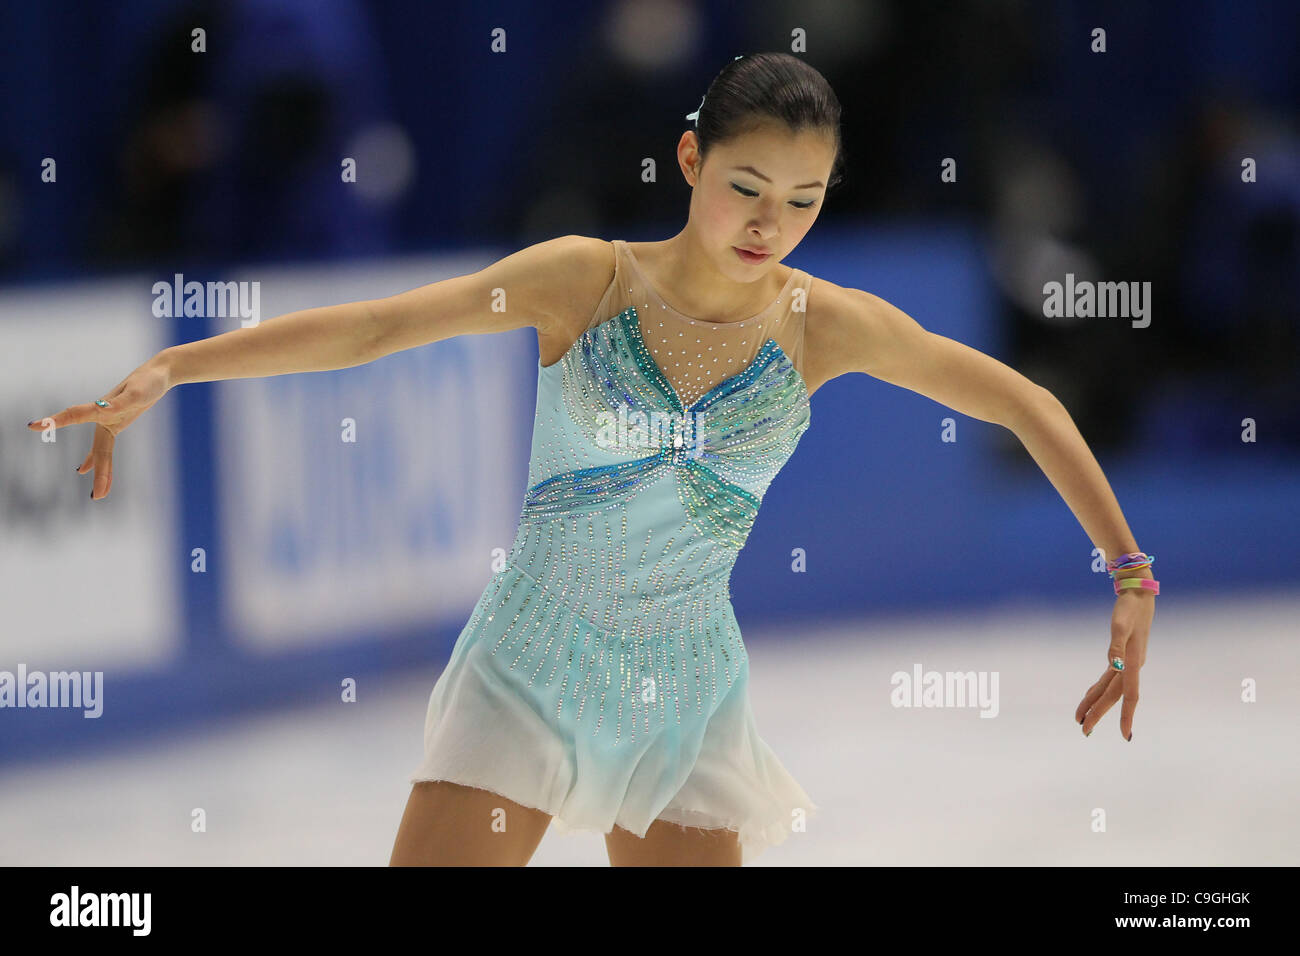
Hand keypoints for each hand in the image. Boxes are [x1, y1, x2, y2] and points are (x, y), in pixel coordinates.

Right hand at [25, 358, 170, 500]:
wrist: (159, 373)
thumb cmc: (148, 381)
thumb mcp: (137, 392)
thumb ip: (120, 402)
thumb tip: (104, 408)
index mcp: (103, 407)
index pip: (76, 415)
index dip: (56, 421)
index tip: (33, 426)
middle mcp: (102, 416)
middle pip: (99, 449)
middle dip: (100, 472)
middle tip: (98, 497)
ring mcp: (109, 420)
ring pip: (102, 451)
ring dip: (101, 471)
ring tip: (97, 494)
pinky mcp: (117, 422)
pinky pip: (104, 447)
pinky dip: (97, 459)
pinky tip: (85, 471)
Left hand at [1075, 587, 1154, 739]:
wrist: (1138, 596)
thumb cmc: (1129, 609)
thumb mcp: (1120, 625)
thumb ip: (1116, 646)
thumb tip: (1113, 666)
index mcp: (1133, 662)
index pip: (1130, 696)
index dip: (1126, 715)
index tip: (1124, 735)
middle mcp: (1132, 667)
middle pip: (1114, 696)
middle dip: (1099, 713)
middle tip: (1084, 731)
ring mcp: (1128, 663)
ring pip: (1110, 689)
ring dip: (1096, 704)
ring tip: (1081, 719)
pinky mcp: (1123, 657)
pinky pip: (1109, 679)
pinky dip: (1099, 689)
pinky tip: (1091, 696)